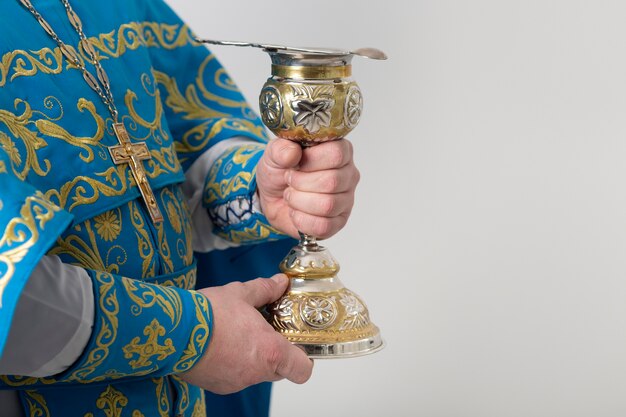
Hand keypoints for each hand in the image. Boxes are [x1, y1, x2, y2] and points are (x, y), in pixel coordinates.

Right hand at [180, 274, 312, 393]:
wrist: (173, 331)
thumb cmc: (207, 315)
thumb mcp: (241, 294)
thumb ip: (266, 289)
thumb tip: (280, 283)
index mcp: (270, 351)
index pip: (302, 370)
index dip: (303, 359)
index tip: (296, 344)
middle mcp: (256, 372)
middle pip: (279, 370)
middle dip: (274, 353)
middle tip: (264, 333)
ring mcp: (236, 382)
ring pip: (255, 372)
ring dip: (251, 357)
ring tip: (237, 334)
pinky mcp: (218, 385)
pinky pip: (234, 377)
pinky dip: (232, 364)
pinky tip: (220, 344)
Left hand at [256, 138, 359, 238]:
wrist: (272, 198)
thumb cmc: (281, 171)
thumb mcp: (274, 154)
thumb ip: (280, 149)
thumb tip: (292, 153)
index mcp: (340, 151)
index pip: (336, 154)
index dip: (311, 160)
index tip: (297, 163)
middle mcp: (348, 175)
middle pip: (332, 181)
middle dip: (301, 183)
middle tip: (290, 181)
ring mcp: (346, 200)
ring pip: (328, 205)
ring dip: (299, 202)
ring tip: (292, 196)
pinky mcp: (338, 222)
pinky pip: (324, 226)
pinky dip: (302, 220)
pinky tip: (296, 212)